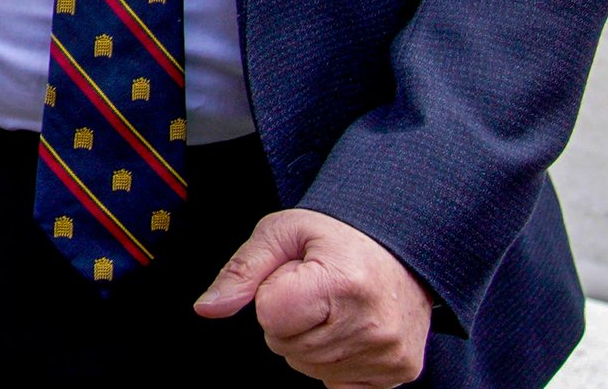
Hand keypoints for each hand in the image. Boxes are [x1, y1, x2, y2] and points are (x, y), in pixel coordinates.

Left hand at [196, 209, 431, 387]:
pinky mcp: (400, 371)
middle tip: (314, 288)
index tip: (293, 276)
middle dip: (287, 318)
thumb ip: (241, 271)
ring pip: (308, 367)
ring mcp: (389, 353)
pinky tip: (347, 328)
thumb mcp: (281, 233)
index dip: (270, 294)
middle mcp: (372, 324)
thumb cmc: (338, 236)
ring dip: (308, 339)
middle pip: (285, 346)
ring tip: (331, 306)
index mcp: (343, 282)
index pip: (270, 316)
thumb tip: (207, 308)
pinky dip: (332, 358)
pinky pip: (336, 382)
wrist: (401, 249)